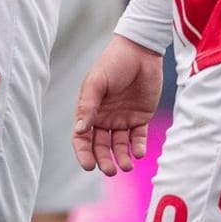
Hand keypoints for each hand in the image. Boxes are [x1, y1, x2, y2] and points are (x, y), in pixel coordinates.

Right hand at [72, 35, 164, 175]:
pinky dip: (138, 147)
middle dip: (103, 160)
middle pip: (100, 145)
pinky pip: (138, 137)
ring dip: (121, 157)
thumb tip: (80, 131)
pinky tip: (139, 153)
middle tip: (110, 171)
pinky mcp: (141, 117)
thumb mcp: (96, 82)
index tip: (89, 165)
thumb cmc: (113, 63)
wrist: (140, 50)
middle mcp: (104, 117)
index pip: (82, 137)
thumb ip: (88, 106)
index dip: (83, 152)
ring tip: (126, 166)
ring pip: (119, 145)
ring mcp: (122, 118)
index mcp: (89, 110)